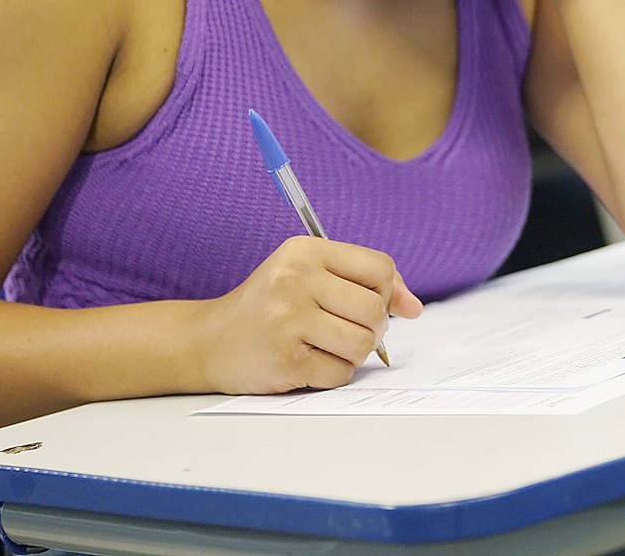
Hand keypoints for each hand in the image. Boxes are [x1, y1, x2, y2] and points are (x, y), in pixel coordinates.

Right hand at [194, 237, 424, 393]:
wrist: (210, 341)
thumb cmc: (270, 306)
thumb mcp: (310, 275)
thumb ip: (365, 283)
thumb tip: (415, 308)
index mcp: (305, 251)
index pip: (380, 267)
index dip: (387, 292)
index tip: (371, 305)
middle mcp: (296, 279)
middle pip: (375, 309)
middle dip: (372, 328)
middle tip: (345, 330)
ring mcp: (289, 319)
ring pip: (363, 343)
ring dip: (354, 354)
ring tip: (327, 347)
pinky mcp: (287, 358)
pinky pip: (341, 372)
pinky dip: (333, 374)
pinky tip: (308, 362)